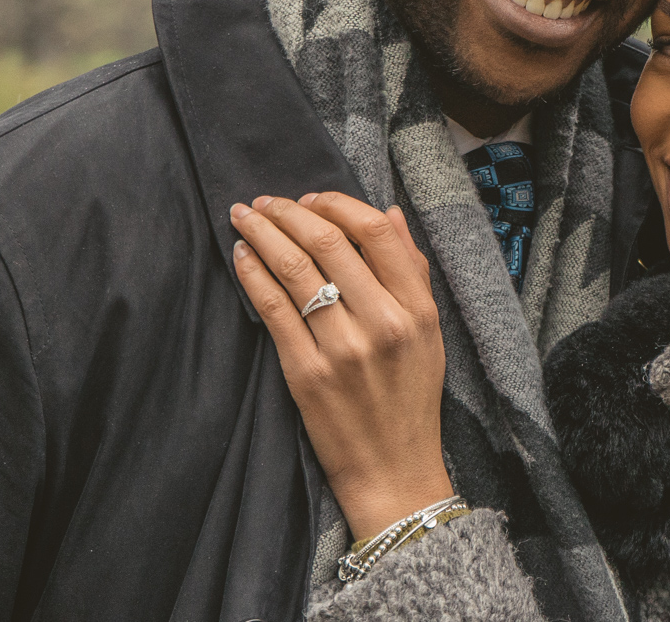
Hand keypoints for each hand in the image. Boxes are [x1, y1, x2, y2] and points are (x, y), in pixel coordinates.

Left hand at [230, 192, 452, 540]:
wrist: (393, 470)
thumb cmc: (410, 398)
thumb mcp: (428, 332)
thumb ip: (411, 270)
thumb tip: (389, 212)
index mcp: (417, 309)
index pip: (377, 231)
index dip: (337, 204)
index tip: (312, 198)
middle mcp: (383, 323)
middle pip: (328, 242)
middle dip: (288, 211)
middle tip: (266, 201)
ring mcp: (343, 349)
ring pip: (294, 269)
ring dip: (262, 233)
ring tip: (244, 217)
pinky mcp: (306, 373)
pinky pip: (272, 308)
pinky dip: (252, 273)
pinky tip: (241, 256)